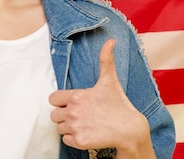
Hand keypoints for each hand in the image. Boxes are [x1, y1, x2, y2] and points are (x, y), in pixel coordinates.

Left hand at [49, 39, 153, 157]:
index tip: (73, 103)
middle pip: (54, 115)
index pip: (53, 99)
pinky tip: (86, 133)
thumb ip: (106, 60)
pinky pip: (66, 140)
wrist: (130, 130)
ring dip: (69, 127)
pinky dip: (74, 138)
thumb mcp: (110, 80)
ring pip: (60, 128)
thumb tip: (111, 41)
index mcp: (77, 96)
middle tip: (80, 115)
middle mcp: (73, 111)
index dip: (61, 101)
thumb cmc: (119, 105)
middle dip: (64, 115)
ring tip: (85, 123)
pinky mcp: (80, 141)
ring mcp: (76, 127)